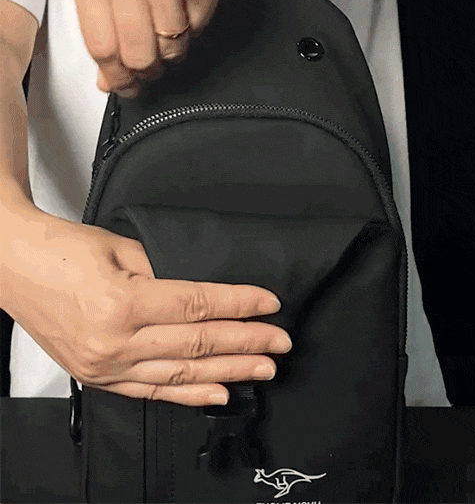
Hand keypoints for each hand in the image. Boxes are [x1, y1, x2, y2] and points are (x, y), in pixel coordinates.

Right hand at [1, 209, 290, 405]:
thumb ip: (164, 272)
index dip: (239, 304)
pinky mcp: (99, 376)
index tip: (269, 304)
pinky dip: (189, 393)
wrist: (13, 267)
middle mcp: (115, 341)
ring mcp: (106, 365)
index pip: (198, 305)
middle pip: (198, 342)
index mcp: (122, 302)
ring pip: (182, 372)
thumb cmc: (62, 250)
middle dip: (246, 342)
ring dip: (228, 371)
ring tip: (263, 370)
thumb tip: (206, 291)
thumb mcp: (120, 249)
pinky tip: (219, 392)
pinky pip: (152, 391)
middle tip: (280, 342)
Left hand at [71, 0, 239, 97]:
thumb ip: (101, 22)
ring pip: (170, 50)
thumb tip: (108, 79)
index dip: (115, 77)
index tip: (123, 86)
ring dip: (172, 49)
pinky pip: (197, 31)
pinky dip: (194, 26)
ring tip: (170, 23)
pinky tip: (187, 2)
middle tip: (151, 68)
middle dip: (147, 71)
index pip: (100, 47)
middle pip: (138, 57)